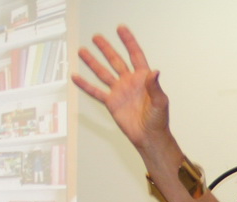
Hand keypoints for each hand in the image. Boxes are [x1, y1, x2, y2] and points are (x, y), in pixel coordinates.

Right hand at [73, 26, 170, 153]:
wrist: (148, 137)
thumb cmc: (158, 120)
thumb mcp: (160, 101)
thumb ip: (155, 86)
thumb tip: (155, 72)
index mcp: (143, 78)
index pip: (135, 55)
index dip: (129, 42)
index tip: (120, 29)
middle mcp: (129, 82)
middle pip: (116, 60)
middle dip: (106, 48)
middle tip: (96, 37)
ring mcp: (119, 91)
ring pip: (103, 73)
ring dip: (93, 63)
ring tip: (82, 51)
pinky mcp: (111, 103)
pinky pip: (96, 92)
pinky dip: (86, 86)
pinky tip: (76, 77)